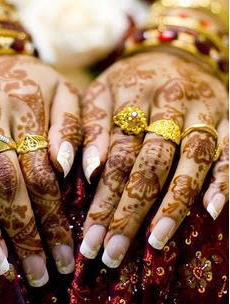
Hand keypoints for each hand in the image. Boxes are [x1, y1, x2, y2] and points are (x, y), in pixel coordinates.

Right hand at [0, 55, 81, 285]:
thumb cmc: (26, 79)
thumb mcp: (61, 89)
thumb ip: (71, 124)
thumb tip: (67, 167)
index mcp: (27, 103)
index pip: (41, 169)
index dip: (53, 214)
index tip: (65, 253)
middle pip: (6, 178)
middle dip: (24, 230)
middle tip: (39, 272)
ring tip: (3, 265)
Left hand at [80, 51, 227, 267]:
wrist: (175, 52)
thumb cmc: (131, 80)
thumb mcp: (101, 90)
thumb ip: (91, 126)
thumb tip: (86, 171)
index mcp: (131, 94)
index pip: (116, 153)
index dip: (102, 197)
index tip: (90, 237)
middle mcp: (168, 101)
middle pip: (150, 160)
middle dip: (131, 209)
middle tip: (114, 252)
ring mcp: (202, 109)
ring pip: (190, 158)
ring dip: (175, 201)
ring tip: (155, 241)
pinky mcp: (227, 118)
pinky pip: (229, 150)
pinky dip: (223, 179)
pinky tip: (212, 210)